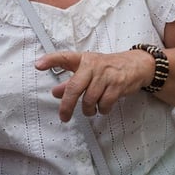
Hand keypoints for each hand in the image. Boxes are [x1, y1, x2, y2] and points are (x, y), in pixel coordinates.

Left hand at [35, 49, 154, 121]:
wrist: (136, 65)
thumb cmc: (108, 68)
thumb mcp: (88, 71)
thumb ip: (71, 82)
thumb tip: (55, 93)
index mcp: (83, 59)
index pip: (64, 57)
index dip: (50, 60)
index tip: (38, 65)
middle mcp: (93, 66)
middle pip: (74, 88)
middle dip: (67, 106)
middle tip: (64, 117)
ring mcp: (105, 75)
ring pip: (89, 100)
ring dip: (88, 110)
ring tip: (90, 110)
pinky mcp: (117, 85)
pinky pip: (104, 104)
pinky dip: (102, 110)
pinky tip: (103, 107)